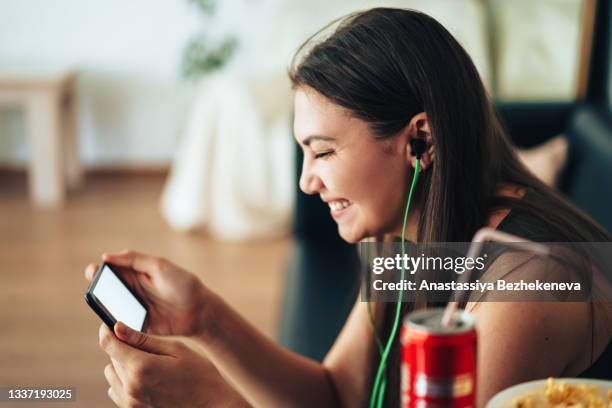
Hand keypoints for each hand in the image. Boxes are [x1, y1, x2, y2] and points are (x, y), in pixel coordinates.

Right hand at [85, 250, 210, 336]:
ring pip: (110, 308)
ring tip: (103, 306)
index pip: (111, 269)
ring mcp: (134, 308)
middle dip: (97, 289)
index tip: (93, 271)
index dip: (99, 270)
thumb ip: (135, 260)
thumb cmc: (183, 284)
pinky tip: (112, 324)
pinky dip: (114, 325)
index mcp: (136, 273)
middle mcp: (132, 290)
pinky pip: (120, 325)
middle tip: (95, 289)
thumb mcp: (160, 267)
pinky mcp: (138, 325)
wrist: (199, 311)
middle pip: (106, 289)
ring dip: (104, 308)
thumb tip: (106, 256)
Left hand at [99, 322, 248, 407]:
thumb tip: (118, 327)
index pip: (109, 344)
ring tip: (149, 364)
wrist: (211, 406)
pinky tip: (146, 379)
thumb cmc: (199, 375)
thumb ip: (143, 339)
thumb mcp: (176, 350)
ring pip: (112, 374)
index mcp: (141, 368)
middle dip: (124, 347)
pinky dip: (125, 381)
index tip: (110, 325)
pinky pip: (116, 391)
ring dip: (123, 365)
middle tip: (148, 347)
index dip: (107, 331)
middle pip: (112, 358)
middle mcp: (131, 388)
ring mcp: (131, 403)